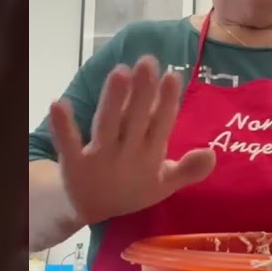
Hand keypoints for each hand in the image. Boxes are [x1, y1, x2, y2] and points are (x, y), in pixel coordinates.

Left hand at [49, 56, 215, 225]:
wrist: (90, 208)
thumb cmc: (133, 188)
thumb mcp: (165, 183)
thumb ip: (189, 169)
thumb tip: (213, 154)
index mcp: (150, 157)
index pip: (161, 125)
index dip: (167, 102)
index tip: (173, 75)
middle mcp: (127, 155)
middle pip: (136, 121)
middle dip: (142, 93)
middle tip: (148, 62)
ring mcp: (99, 159)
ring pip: (107, 126)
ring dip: (112, 101)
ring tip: (119, 71)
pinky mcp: (73, 163)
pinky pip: (68, 143)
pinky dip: (62, 127)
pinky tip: (58, 104)